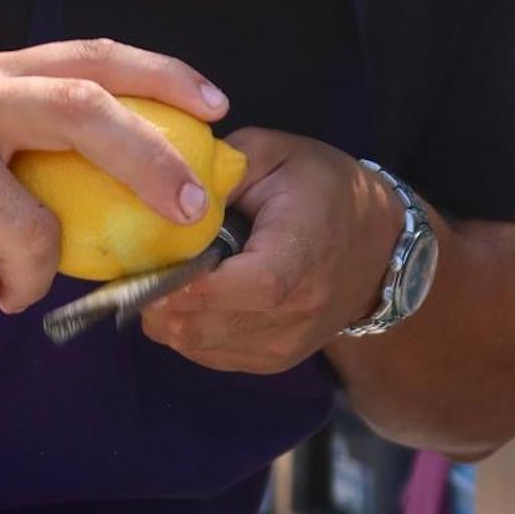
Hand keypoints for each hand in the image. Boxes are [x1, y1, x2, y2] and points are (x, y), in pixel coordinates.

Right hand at [0, 39, 227, 329]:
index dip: (163, 76)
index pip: (90, 57)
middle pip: (79, 110)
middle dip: (149, 161)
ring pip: (31, 223)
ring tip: (19, 293)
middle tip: (190, 207)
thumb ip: (35, 148)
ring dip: (41, 276)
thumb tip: (146, 184)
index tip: (219, 108)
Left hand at [140, 129, 401, 373]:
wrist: (376, 245)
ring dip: (166, 316)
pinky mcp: (273, 361)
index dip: (186, 283)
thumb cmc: (322, 189)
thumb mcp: (274, 152)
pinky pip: (208, 355)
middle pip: (205, 324)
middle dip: (157, 300)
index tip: (148, 266)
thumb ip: (219, 171)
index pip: (242, 286)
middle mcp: (297, 310)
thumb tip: (166, 190)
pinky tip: (188, 298)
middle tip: (137, 269)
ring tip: (162, 279)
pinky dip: (186, 329)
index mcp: (300, 253)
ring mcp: (285, 344)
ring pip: (197, 345)